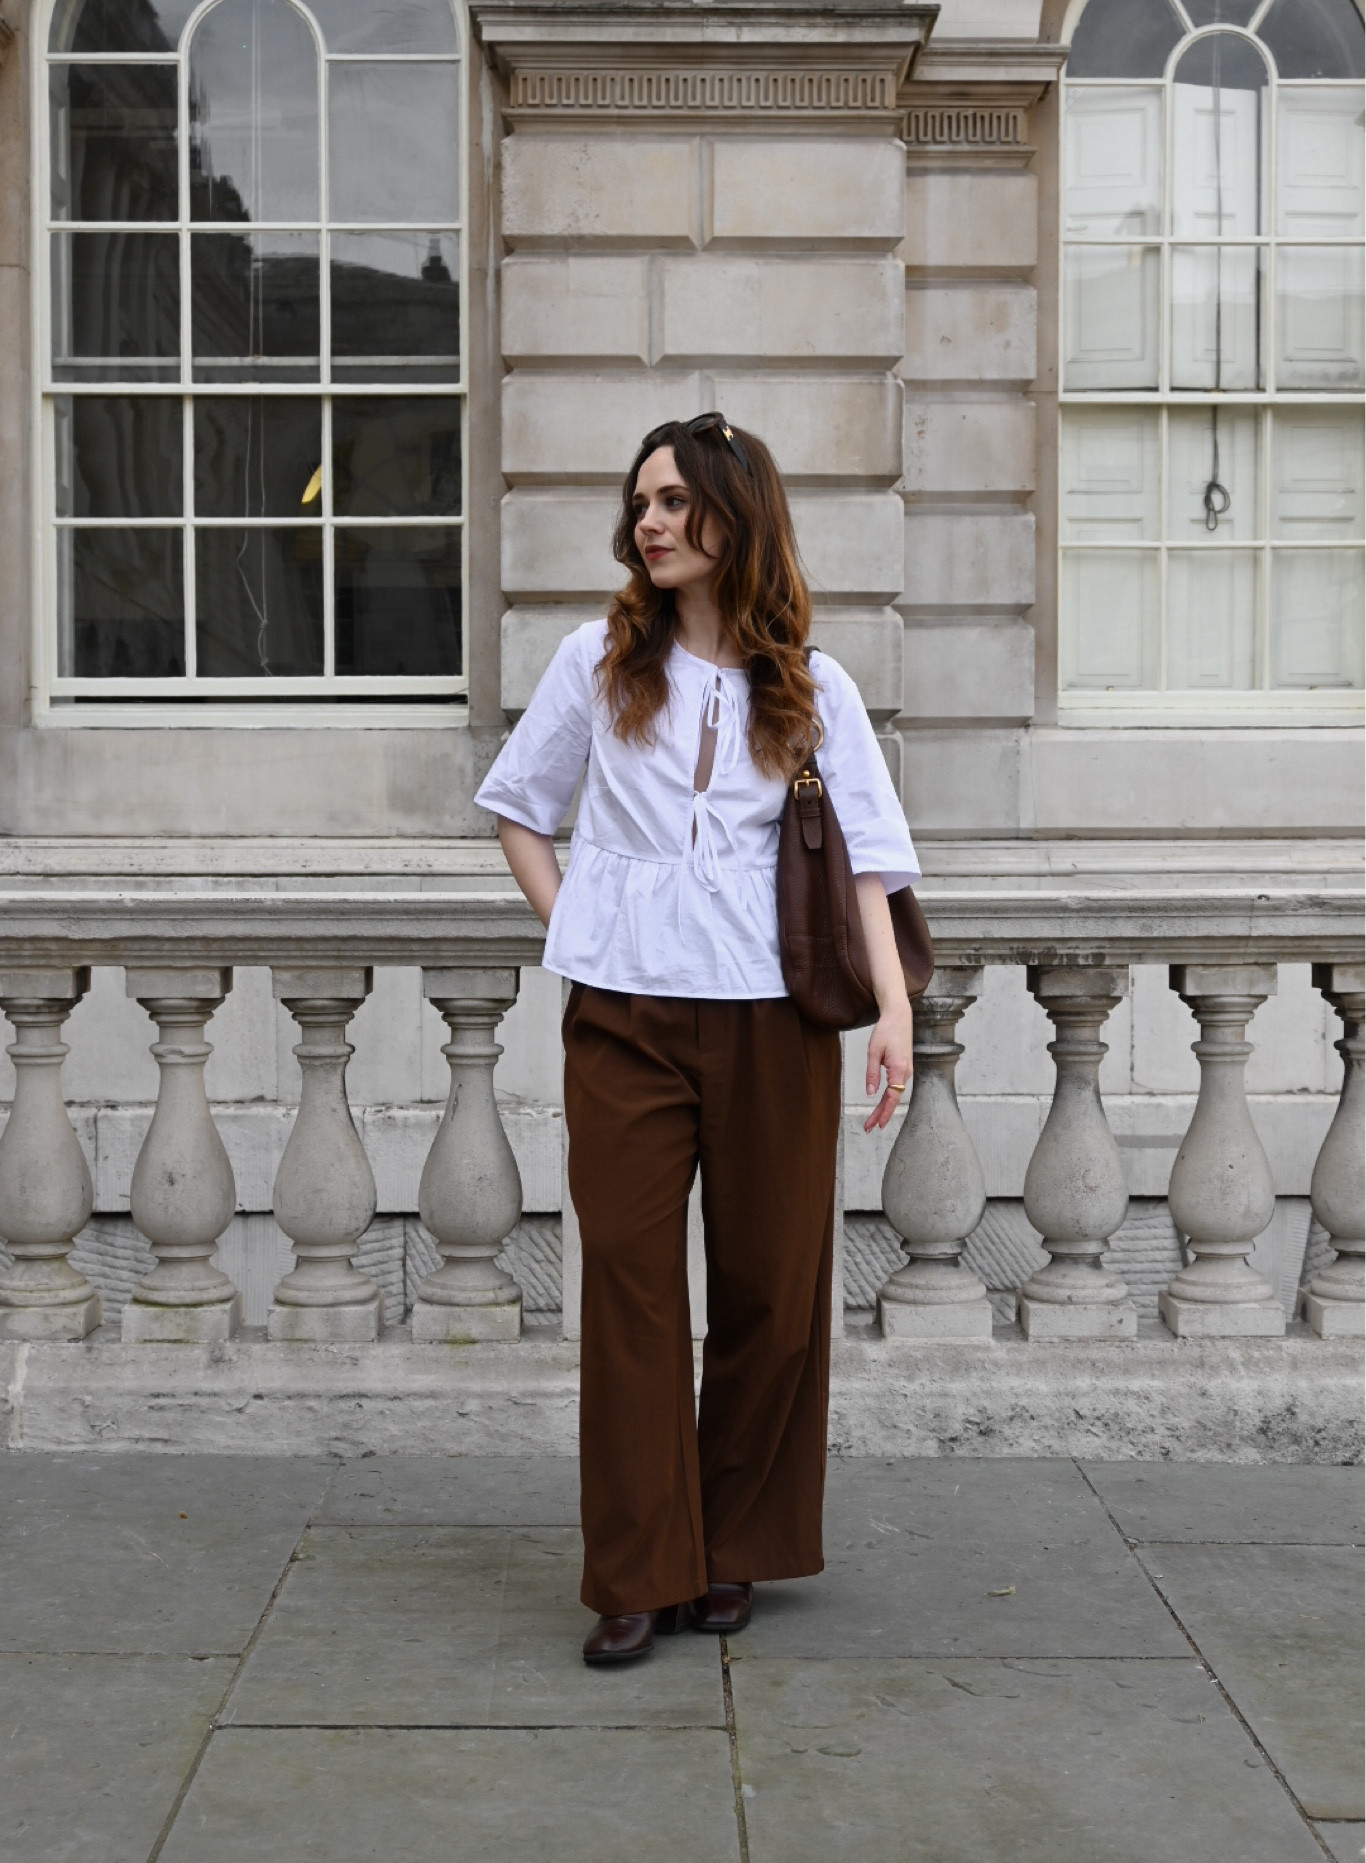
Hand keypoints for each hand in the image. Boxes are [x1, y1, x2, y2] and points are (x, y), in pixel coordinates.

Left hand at [863, 999, 912, 1131]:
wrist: (899, 1016)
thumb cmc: (886, 1031)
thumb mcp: (873, 1051)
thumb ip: (872, 1074)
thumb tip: (871, 1094)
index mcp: (899, 1069)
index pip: (892, 1096)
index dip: (884, 1112)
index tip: (876, 1125)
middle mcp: (906, 1072)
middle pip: (893, 1099)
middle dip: (881, 1115)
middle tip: (868, 1128)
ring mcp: (907, 1071)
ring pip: (895, 1094)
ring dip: (884, 1108)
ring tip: (872, 1121)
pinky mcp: (904, 1068)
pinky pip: (896, 1087)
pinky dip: (888, 1098)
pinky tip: (881, 1105)